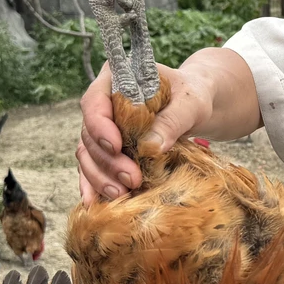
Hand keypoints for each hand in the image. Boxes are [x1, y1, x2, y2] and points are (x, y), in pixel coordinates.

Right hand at [76, 61, 213, 204]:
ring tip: (121, 196)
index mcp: (115, 80)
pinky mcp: (107, 151)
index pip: (94, 101)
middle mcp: (102, 104)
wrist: (195, 108)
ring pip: (88, 156)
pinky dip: (94, 187)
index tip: (116, 146)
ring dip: (101, 178)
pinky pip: (93, 169)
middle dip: (107, 161)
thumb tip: (152, 146)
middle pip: (89, 134)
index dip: (100, 126)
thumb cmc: (192, 97)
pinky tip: (97, 203)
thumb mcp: (191, 103)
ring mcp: (102, 129)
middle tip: (131, 179)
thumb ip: (173, 119)